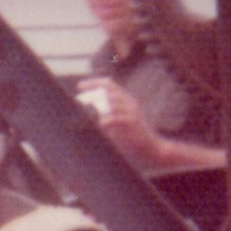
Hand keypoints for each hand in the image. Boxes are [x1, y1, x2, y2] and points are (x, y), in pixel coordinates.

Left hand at [82, 78, 220, 169]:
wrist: (151, 147)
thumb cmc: (132, 136)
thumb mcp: (117, 123)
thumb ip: (106, 115)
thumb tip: (88, 113)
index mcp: (125, 100)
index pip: (109, 84)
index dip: (94, 83)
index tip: (80, 86)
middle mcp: (129, 102)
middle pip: (108, 90)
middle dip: (92, 93)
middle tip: (79, 100)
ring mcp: (131, 111)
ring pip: (112, 101)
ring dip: (97, 105)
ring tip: (85, 111)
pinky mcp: (132, 121)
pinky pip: (116, 117)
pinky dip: (106, 119)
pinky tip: (100, 123)